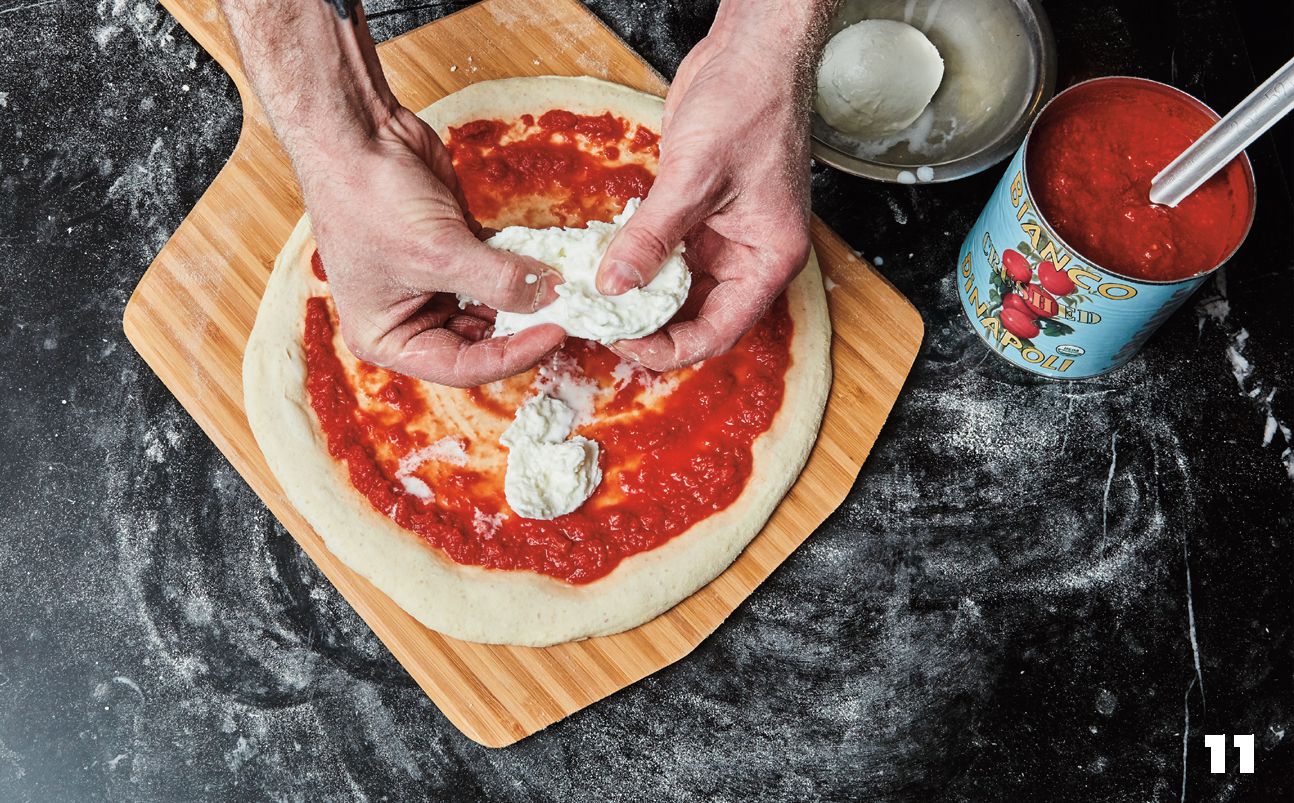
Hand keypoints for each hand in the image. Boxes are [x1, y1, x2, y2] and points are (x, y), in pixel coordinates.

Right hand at [304, 106, 565, 386]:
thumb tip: (552, 295)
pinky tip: (548, 261)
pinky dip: (520, 267)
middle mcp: (411, 318)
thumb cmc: (370, 199)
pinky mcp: (454, 250)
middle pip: (481, 342)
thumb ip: (499, 280)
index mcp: (389, 338)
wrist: (356, 133)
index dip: (513, 355)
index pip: (463, 366)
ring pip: (492, 307)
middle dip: (523, 328)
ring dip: (526, 298)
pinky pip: (496, 271)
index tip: (555, 333)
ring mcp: (434, 284)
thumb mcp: (439, 251)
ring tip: (563, 289)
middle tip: (569, 313)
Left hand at [594, 9, 817, 371]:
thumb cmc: (749, 105)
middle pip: (696, 317)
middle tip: (599, 324)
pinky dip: (636, 260)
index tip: (624, 346)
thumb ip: (651, 236)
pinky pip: (664, 252)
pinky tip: (602, 262)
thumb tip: (613, 285)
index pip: (718, 331)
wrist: (751, 52)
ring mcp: (722, 236)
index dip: (669, 348)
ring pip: (675, 288)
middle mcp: (748, 256)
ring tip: (594, 299)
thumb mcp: (694, 177)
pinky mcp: (697, 214)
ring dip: (638, 296)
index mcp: (767, 260)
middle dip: (649, 326)